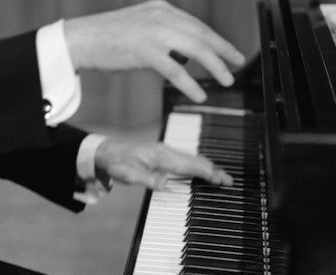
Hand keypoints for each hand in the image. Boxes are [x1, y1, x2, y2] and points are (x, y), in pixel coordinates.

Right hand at [63, 0, 244, 101]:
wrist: (80, 39)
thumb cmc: (106, 37)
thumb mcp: (140, 27)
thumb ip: (164, 36)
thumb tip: (186, 56)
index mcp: (161, 9)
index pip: (196, 24)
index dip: (216, 39)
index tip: (230, 51)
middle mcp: (160, 16)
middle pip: (202, 34)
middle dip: (223, 50)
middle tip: (238, 63)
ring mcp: (153, 32)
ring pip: (195, 49)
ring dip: (214, 66)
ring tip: (226, 80)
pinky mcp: (145, 50)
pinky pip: (176, 70)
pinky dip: (191, 83)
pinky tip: (199, 95)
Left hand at [95, 137, 232, 189]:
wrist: (106, 151)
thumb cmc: (117, 162)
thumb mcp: (129, 174)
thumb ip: (148, 179)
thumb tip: (165, 185)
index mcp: (161, 156)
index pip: (191, 165)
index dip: (209, 173)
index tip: (223, 180)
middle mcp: (166, 151)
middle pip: (196, 160)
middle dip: (213, 170)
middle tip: (229, 180)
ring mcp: (164, 151)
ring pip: (191, 158)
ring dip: (206, 167)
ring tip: (219, 176)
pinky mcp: (161, 154)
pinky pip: (184, 158)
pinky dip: (196, 164)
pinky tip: (199, 170)